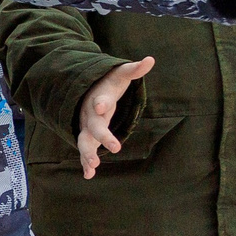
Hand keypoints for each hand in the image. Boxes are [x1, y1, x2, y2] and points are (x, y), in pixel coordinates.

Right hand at [76, 56, 155, 178]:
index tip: (102, 105)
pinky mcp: (87, 137)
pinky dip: (86, 162)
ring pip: (84, 141)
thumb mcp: (120, 75)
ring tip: (94, 167)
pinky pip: (85, 151)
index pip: (100, 100)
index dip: (101, 103)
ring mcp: (86, 127)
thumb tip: (150, 59)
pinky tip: (89, 175)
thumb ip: (134, 70)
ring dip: (88, 154)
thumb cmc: (107, 84)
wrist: (84, 92)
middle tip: (114, 147)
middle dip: (101, 136)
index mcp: (99, 98)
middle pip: (92, 126)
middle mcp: (90, 114)